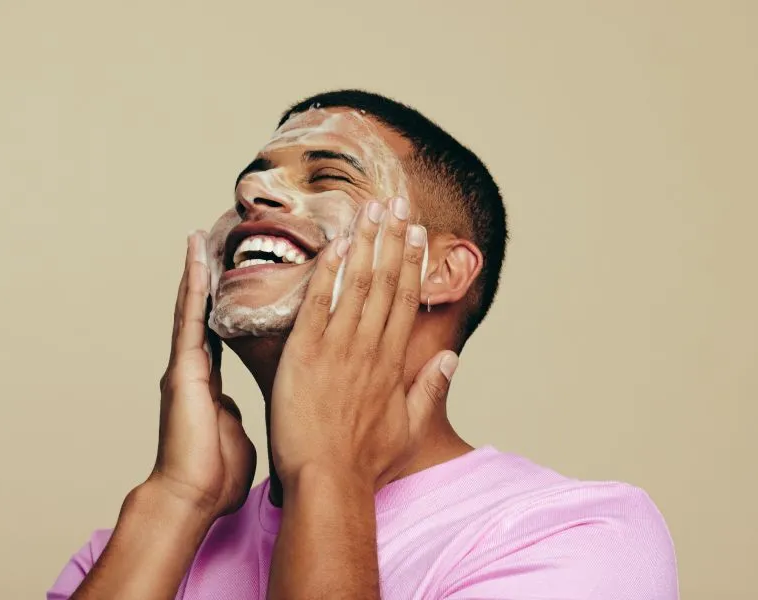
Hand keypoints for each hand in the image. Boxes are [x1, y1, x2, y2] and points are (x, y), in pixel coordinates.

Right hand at [149, 231, 256, 519]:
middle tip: (212, 240)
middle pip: (202, 312)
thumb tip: (244, 401)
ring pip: (193, 307)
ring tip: (200, 237)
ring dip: (196, 272)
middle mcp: (194, 368)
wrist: (191, 496)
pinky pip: (190, 318)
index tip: (232, 274)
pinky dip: (193, 287)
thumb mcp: (235, 429)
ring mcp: (186, 366)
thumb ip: (236, 409)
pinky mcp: (183, 369)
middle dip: (206, 277)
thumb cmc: (214, 473)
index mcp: (208, 381)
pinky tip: (196, 260)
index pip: (219, 331)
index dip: (223, 303)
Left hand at [270, 196, 459, 490]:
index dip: (411, 262)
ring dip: (365, 243)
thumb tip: (452, 358)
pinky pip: (318, 303)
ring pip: (356, 284)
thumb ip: (431, 388)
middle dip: (392, 239)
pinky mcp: (305, 353)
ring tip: (372, 209)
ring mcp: (337, 347)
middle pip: (385, 282)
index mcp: (392, 362)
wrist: (327, 480)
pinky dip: (328, 272)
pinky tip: (335, 244)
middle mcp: (369, 346)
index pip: (404, 300)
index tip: (415, 232)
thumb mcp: (410, 427)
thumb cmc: (366, 461)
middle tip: (396, 202)